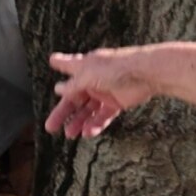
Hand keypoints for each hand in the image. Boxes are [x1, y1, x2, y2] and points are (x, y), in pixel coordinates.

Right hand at [43, 48, 157, 138]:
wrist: (144, 74)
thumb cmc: (116, 67)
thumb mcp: (87, 76)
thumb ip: (72, 85)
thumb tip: (58, 89)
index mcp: (85, 67)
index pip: (69, 65)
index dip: (60, 63)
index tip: (52, 61)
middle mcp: (93, 79)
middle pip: (74, 97)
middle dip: (63, 112)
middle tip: (51, 126)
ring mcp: (105, 91)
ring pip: (88, 110)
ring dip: (78, 122)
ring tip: (70, 134)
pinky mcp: (117, 102)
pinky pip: (103, 116)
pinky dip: (95, 124)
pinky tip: (88, 132)